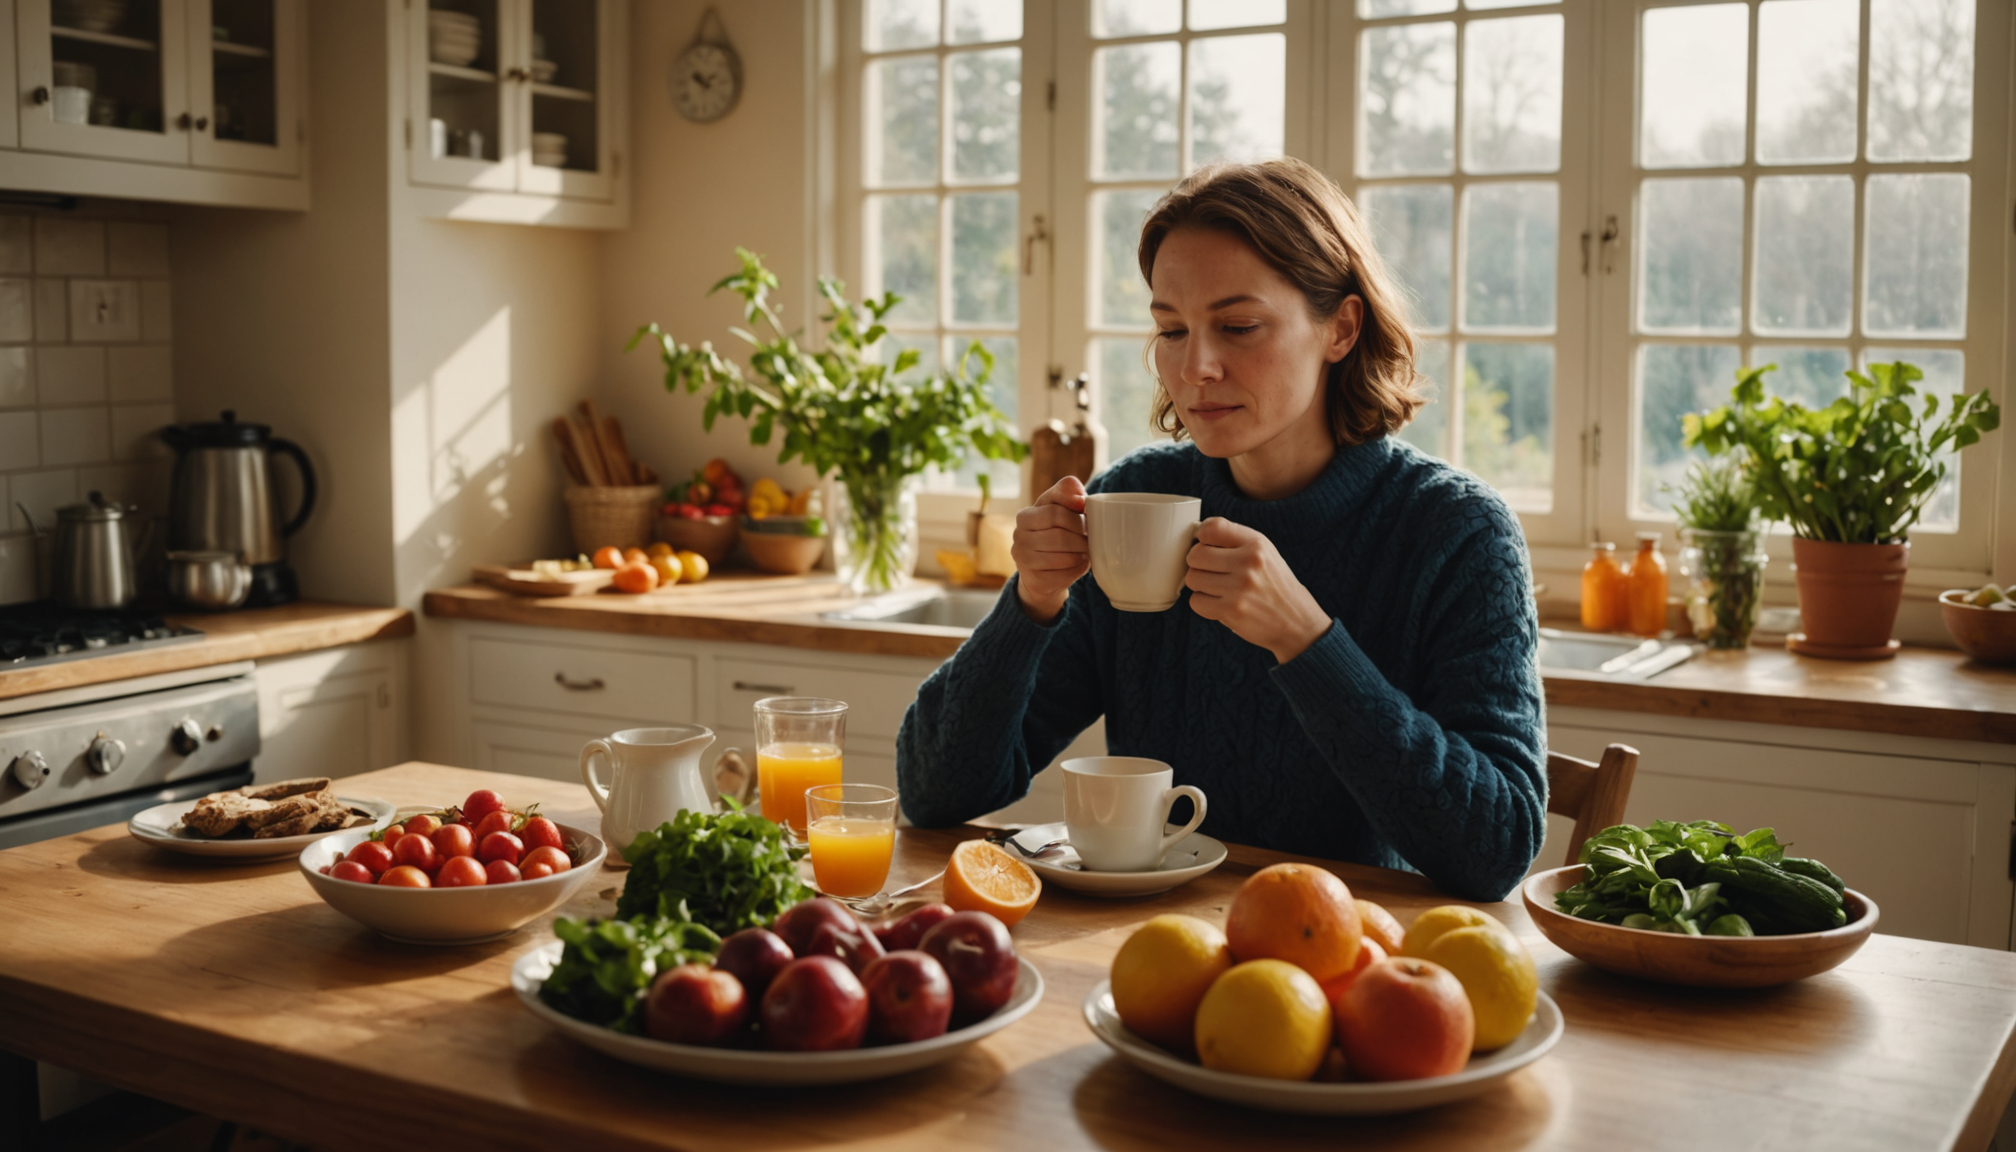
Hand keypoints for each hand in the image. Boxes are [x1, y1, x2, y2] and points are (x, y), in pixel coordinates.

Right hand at [1012, 476, 1088, 623]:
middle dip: (1081, 539)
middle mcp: (1018, 537)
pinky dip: (1078, 569)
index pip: (1054, 513)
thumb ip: (1066, 492)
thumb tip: (1079, 495)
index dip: (1077, 519)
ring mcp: (1023, 561)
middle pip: (1060, 536)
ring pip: (1064, 557)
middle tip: (1089, 540)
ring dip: (1081, 554)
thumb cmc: (1054, 531)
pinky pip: (1065, 574)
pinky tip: (1079, 563)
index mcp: (1024, 516)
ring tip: (1085, 551)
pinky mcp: (1034, 580)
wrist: (1043, 570)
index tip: (1088, 523)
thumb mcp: (1058, 507)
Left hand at [1185, 518, 1332, 662]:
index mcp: (1256, 544)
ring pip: (1193, 578)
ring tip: (1218, 588)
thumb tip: (1197, 535)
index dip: (1201, 537)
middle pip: (1195, 555)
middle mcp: (1248, 563)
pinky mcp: (1232, 610)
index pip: (1211, 528)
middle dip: (1197, 563)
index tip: (1206, 545)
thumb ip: (1234, 540)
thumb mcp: (1265, 552)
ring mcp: (1240, 588)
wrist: (1296, 620)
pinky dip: (1203, 603)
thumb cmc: (1274, 584)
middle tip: (1211, 570)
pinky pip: (1196, 602)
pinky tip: (1219, 602)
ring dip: (1200, 585)